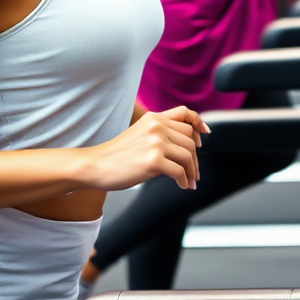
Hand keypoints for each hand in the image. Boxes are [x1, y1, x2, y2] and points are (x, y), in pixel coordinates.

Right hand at [85, 107, 205, 191]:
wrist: (95, 165)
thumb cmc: (116, 154)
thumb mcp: (139, 134)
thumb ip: (160, 133)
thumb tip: (187, 147)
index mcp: (154, 118)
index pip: (185, 113)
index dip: (198, 122)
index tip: (205, 133)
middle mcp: (157, 127)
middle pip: (190, 139)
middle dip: (195, 157)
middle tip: (195, 172)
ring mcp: (155, 143)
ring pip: (188, 155)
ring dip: (192, 171)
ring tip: (191, 181)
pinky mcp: (153, 161)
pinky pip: (179, 171)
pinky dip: (184, 180)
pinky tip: (182, 186)